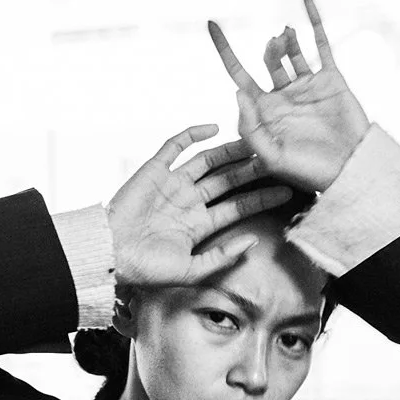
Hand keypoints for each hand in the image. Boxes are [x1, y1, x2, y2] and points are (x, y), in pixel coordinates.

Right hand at [107, 124, 293, 288]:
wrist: (111, 255)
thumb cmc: (147, 270)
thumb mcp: (191, 271)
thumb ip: (222, 257)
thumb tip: (252, 241)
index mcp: (198, 225)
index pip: (238, 206)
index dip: (262, 197)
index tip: (287, 190)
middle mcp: (188, 201)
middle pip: (228, 179)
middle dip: (251, 169)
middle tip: (277, 156)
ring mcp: (172, 184)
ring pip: (208, 160)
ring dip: (230, 149)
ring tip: (255, 138)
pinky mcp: (154, 170)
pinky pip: (176, 146)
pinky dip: (193, 134)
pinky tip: (214, 127)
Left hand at [208, 0, 369, 193]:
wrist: (350, 171)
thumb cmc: (309, 173)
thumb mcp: (272, 158)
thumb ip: (250, 128)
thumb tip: (236, 91)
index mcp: (265, 113)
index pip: (239, 76)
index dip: (225, 51)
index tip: (211, 24)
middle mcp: (284, 96)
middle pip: (267, 59)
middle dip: (269, 49)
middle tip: (274, 45)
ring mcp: (307, 86)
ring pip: (291, 51)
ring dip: (286, 40)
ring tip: (286, 36)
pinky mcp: (330, 79)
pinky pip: (321, 44)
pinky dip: (314, 22)